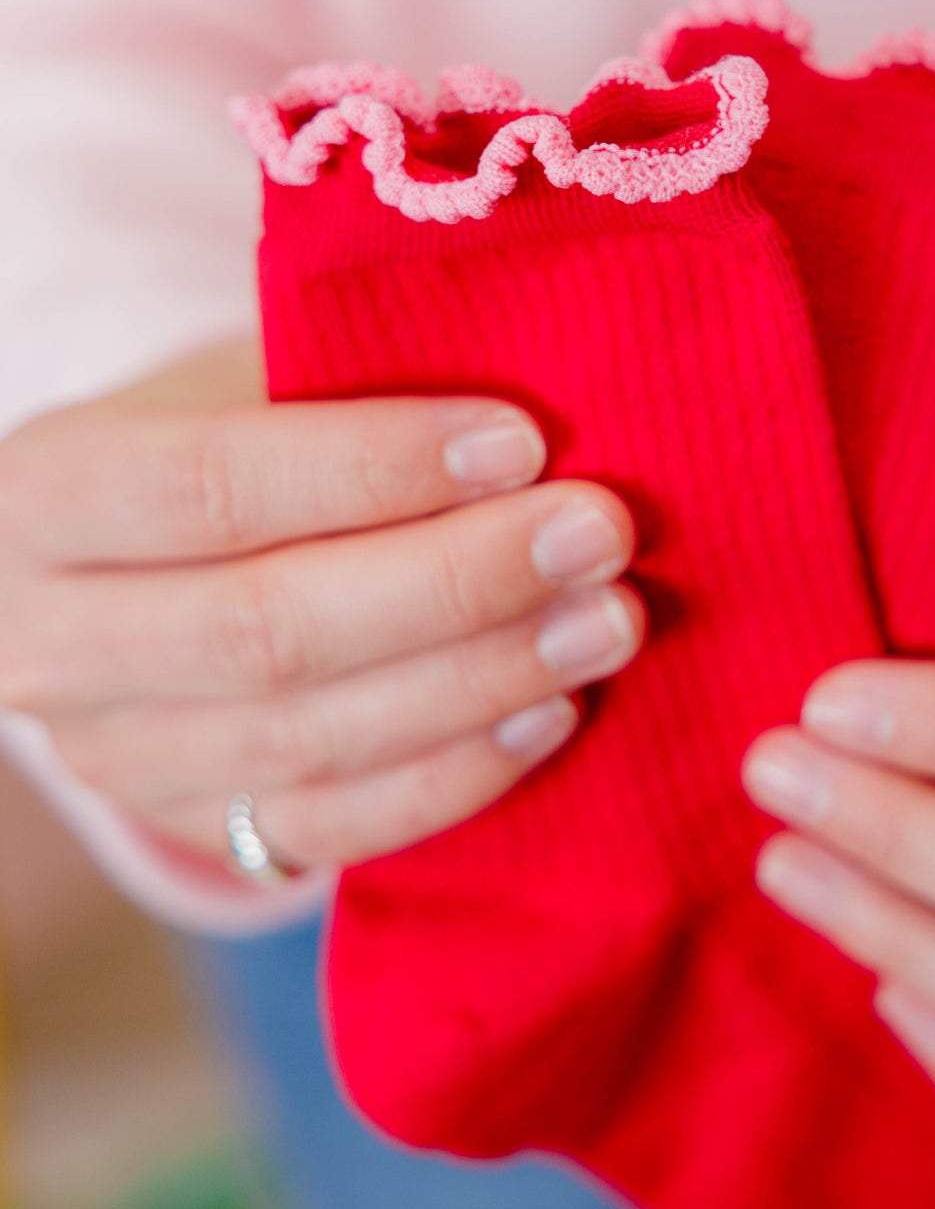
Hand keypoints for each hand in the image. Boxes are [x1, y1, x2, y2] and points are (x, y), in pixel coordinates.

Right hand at [0, 339, 641, 873]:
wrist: (136, 558)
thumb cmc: (221, 429)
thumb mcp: (240, 377)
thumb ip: (346, 390)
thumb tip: (535, 415)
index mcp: (48, 496)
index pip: (210, 486)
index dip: (372, 467)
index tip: (522, 441)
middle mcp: (51, 642)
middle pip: (265, 629)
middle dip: (455, 583)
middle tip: (597, 535)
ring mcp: (115, 757)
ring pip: (306, 740)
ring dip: (478, 682)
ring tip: (604, 622)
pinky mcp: (196, 828)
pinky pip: (329, 831)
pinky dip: (450, 778)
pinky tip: (549, 714)